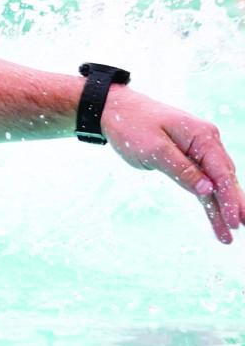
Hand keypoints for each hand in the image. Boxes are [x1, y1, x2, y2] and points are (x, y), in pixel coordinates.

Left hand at [103, 89, 243, 243]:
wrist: (113, 109)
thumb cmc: (132, 125)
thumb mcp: (155, 150)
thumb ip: (182, 170)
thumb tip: (208, 191)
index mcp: (203, 136)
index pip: (222, 172)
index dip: (229, 198)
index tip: (234, 220)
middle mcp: (206, 142)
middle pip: (224, 179)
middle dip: (232, 206)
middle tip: (239, 229)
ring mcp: (197, 150)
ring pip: (213, 184)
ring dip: (220, 209)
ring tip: (227, 236)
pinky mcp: (186, 158)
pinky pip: (200, 182)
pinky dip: (206, 201)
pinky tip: (215, 219)